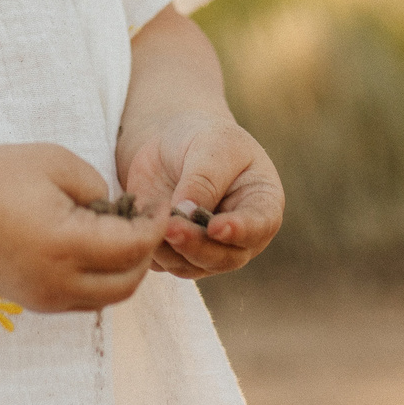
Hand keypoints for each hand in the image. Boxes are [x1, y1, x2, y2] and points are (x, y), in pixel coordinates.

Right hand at [0, 143, 166, 313]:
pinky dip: (101, 282)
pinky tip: (95, 250)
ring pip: (108, 298)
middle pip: (129, 282)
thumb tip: (121, 215)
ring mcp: (43, 298)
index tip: (160, 204)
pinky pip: (83, 302)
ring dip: (125, 271)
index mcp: (65, 244)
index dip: (154, 225)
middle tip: (145, 221)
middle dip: (146, 252)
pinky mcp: (33, 302)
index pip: (133, 247)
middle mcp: (57, 282)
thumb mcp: (59, 164)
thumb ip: (100, 191)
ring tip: (121, 235)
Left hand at [118, 110, 284, 278]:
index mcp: (262, 204)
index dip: (241, 231)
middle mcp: (241, 237)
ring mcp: (210, 250)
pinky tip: (140, 225)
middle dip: (197, 244)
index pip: (261, 225)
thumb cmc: (206, 139)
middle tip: (173, 228)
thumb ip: (204, 180)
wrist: (174, 146)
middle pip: (225, 256)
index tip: (216, 227)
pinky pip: (163, 263)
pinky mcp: (177, 254)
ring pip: (192, 265)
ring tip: (154, 222)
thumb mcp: (212, 146)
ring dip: (171, 249)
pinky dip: (152, 249)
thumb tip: (187, 213)